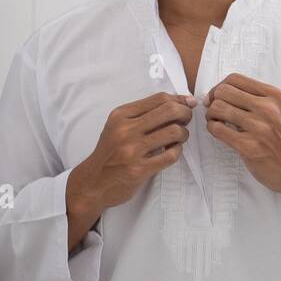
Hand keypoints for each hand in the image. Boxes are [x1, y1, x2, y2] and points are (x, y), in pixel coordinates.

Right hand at [66, 91, 195, 249]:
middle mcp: (125, 130)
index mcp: (121, 115)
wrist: (93, 182)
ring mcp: (132, 150)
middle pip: (170, 110)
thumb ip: (145, 114)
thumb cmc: (111, 152)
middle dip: (185, 114)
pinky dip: (177, 151)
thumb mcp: (119, 126)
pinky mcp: (139, 169)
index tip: (187, 105)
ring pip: (174, 131)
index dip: (179, 100)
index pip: (159, 98)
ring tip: (178, 139)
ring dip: (183, 134)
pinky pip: (171, 155)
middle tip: (185, 121)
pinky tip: (171, 151)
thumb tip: (183, 101)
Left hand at [204, 74, 280, 208]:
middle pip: (223, 91)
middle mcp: (268, 108)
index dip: (220, 86)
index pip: (235, 79)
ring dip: (211, 115)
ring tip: (217, 122)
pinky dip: (212, 128)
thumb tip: (218, 92)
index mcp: (275, 96)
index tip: (218, 97)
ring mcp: (258, 128)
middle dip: (213, 100)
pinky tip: (219, 132)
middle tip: (215, 111)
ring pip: (218, 108)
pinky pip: (217, 129)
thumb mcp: (279, 111)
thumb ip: (256, 99)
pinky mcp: (248, 146)